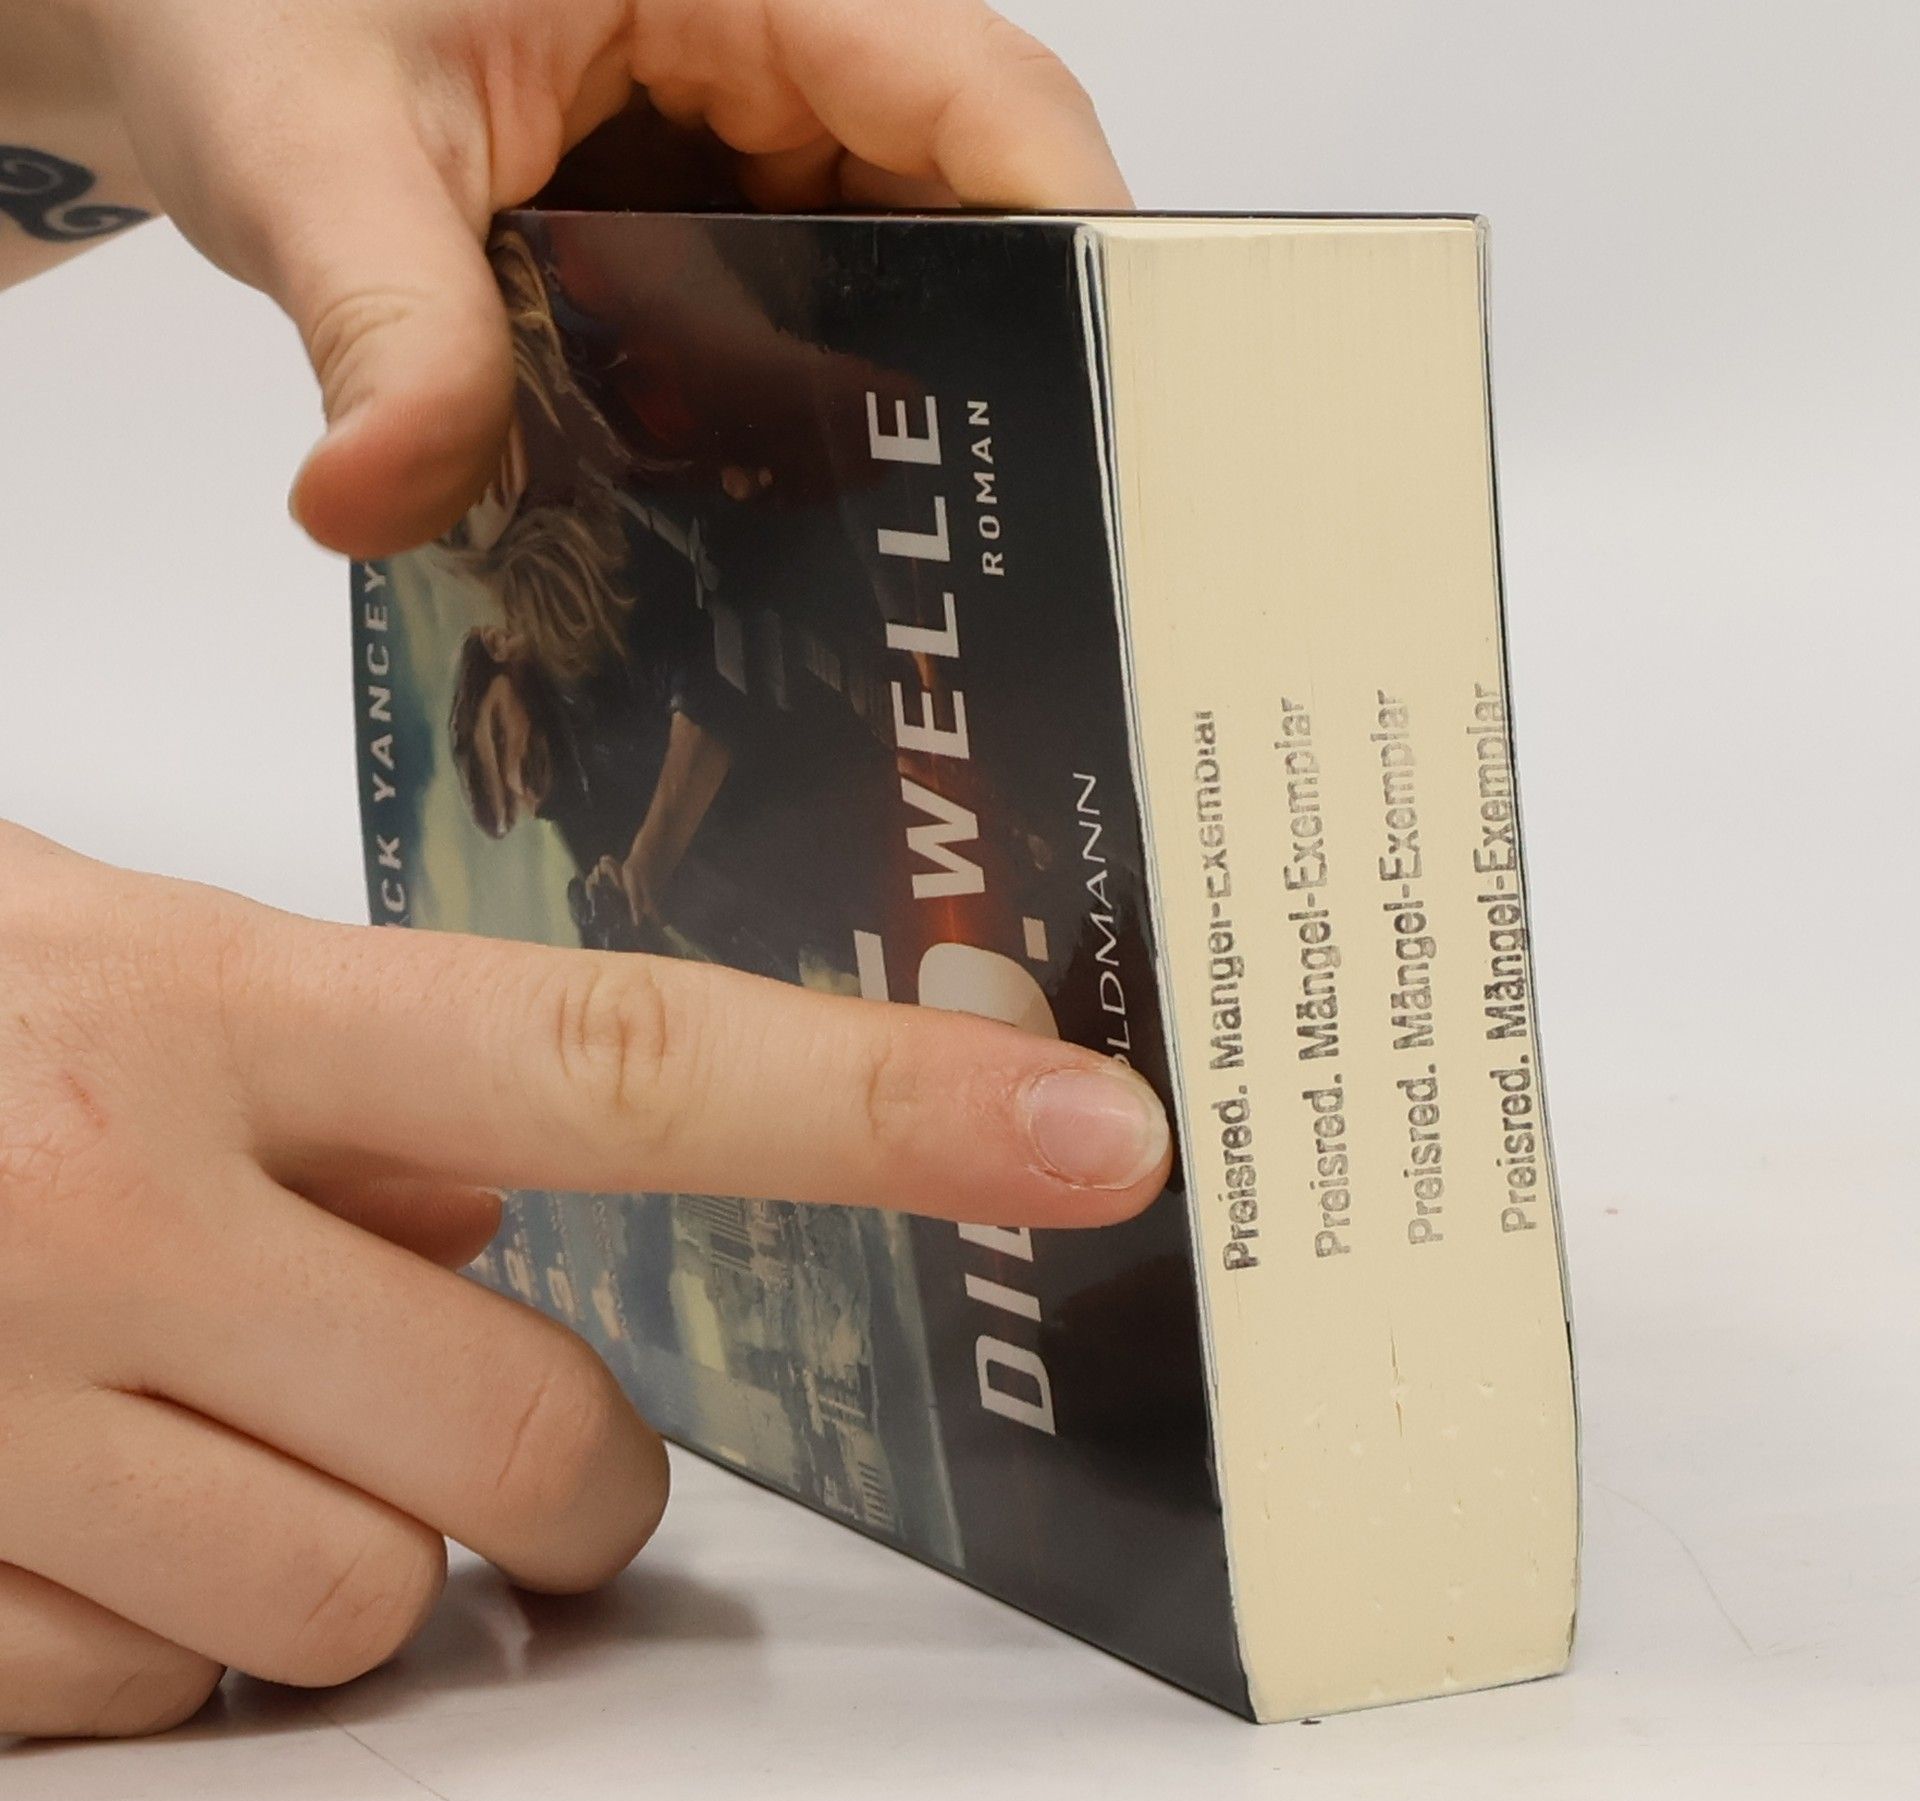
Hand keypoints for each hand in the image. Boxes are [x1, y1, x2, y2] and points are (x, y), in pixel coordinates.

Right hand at [0, 826, 1170, 1737]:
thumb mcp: (107, 968)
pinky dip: (162, 1629)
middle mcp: (89, 1218)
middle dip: (565, 1481)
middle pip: (528, 1443)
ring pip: (353, 1610)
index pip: (622, 1059)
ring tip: (213, 1414)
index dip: (883, 1106)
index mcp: (193, 1012)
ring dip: (347, 1547)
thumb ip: (345, 1095)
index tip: (1091, 1131)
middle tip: (512, 1434)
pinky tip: (62, 1492)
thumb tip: (507, 1223)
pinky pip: (163, 1700)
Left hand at [74, 0, 1129, 556]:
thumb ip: (378, 322)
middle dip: (978, 368)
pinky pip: (797, 315)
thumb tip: (380, 499)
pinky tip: (764, 501)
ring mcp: (742, 139)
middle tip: (981, 536)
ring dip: (878, 404)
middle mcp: (772, 51)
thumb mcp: (311, 147)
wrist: (194, 25)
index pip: (979, 92)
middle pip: (961, 208)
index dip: (1068, 240)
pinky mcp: (701, 214)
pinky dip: (788, 408)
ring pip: (886, 279)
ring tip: (885, 547)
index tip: (1103, 394)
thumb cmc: (248, 0)